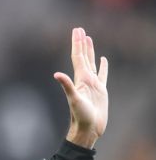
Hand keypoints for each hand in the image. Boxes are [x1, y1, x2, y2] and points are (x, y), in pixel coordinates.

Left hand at [54, 27, 107, 148]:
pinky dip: (103, 66)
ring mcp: (93, 84)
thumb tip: (56, 74)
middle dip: (81, 43)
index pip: (78, 57)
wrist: (88, 129)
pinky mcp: (100, 90)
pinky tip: (103, 60)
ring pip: (92, 62)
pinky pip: (102, 74)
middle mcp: (85, 79)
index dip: (77, 43)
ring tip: (88, 39)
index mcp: (80, 79)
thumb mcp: (73, 99)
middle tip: (80, 30)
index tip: (77, 30)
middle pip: (83, 57)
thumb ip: (66, 86)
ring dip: (90, 51)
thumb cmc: (80, 116)